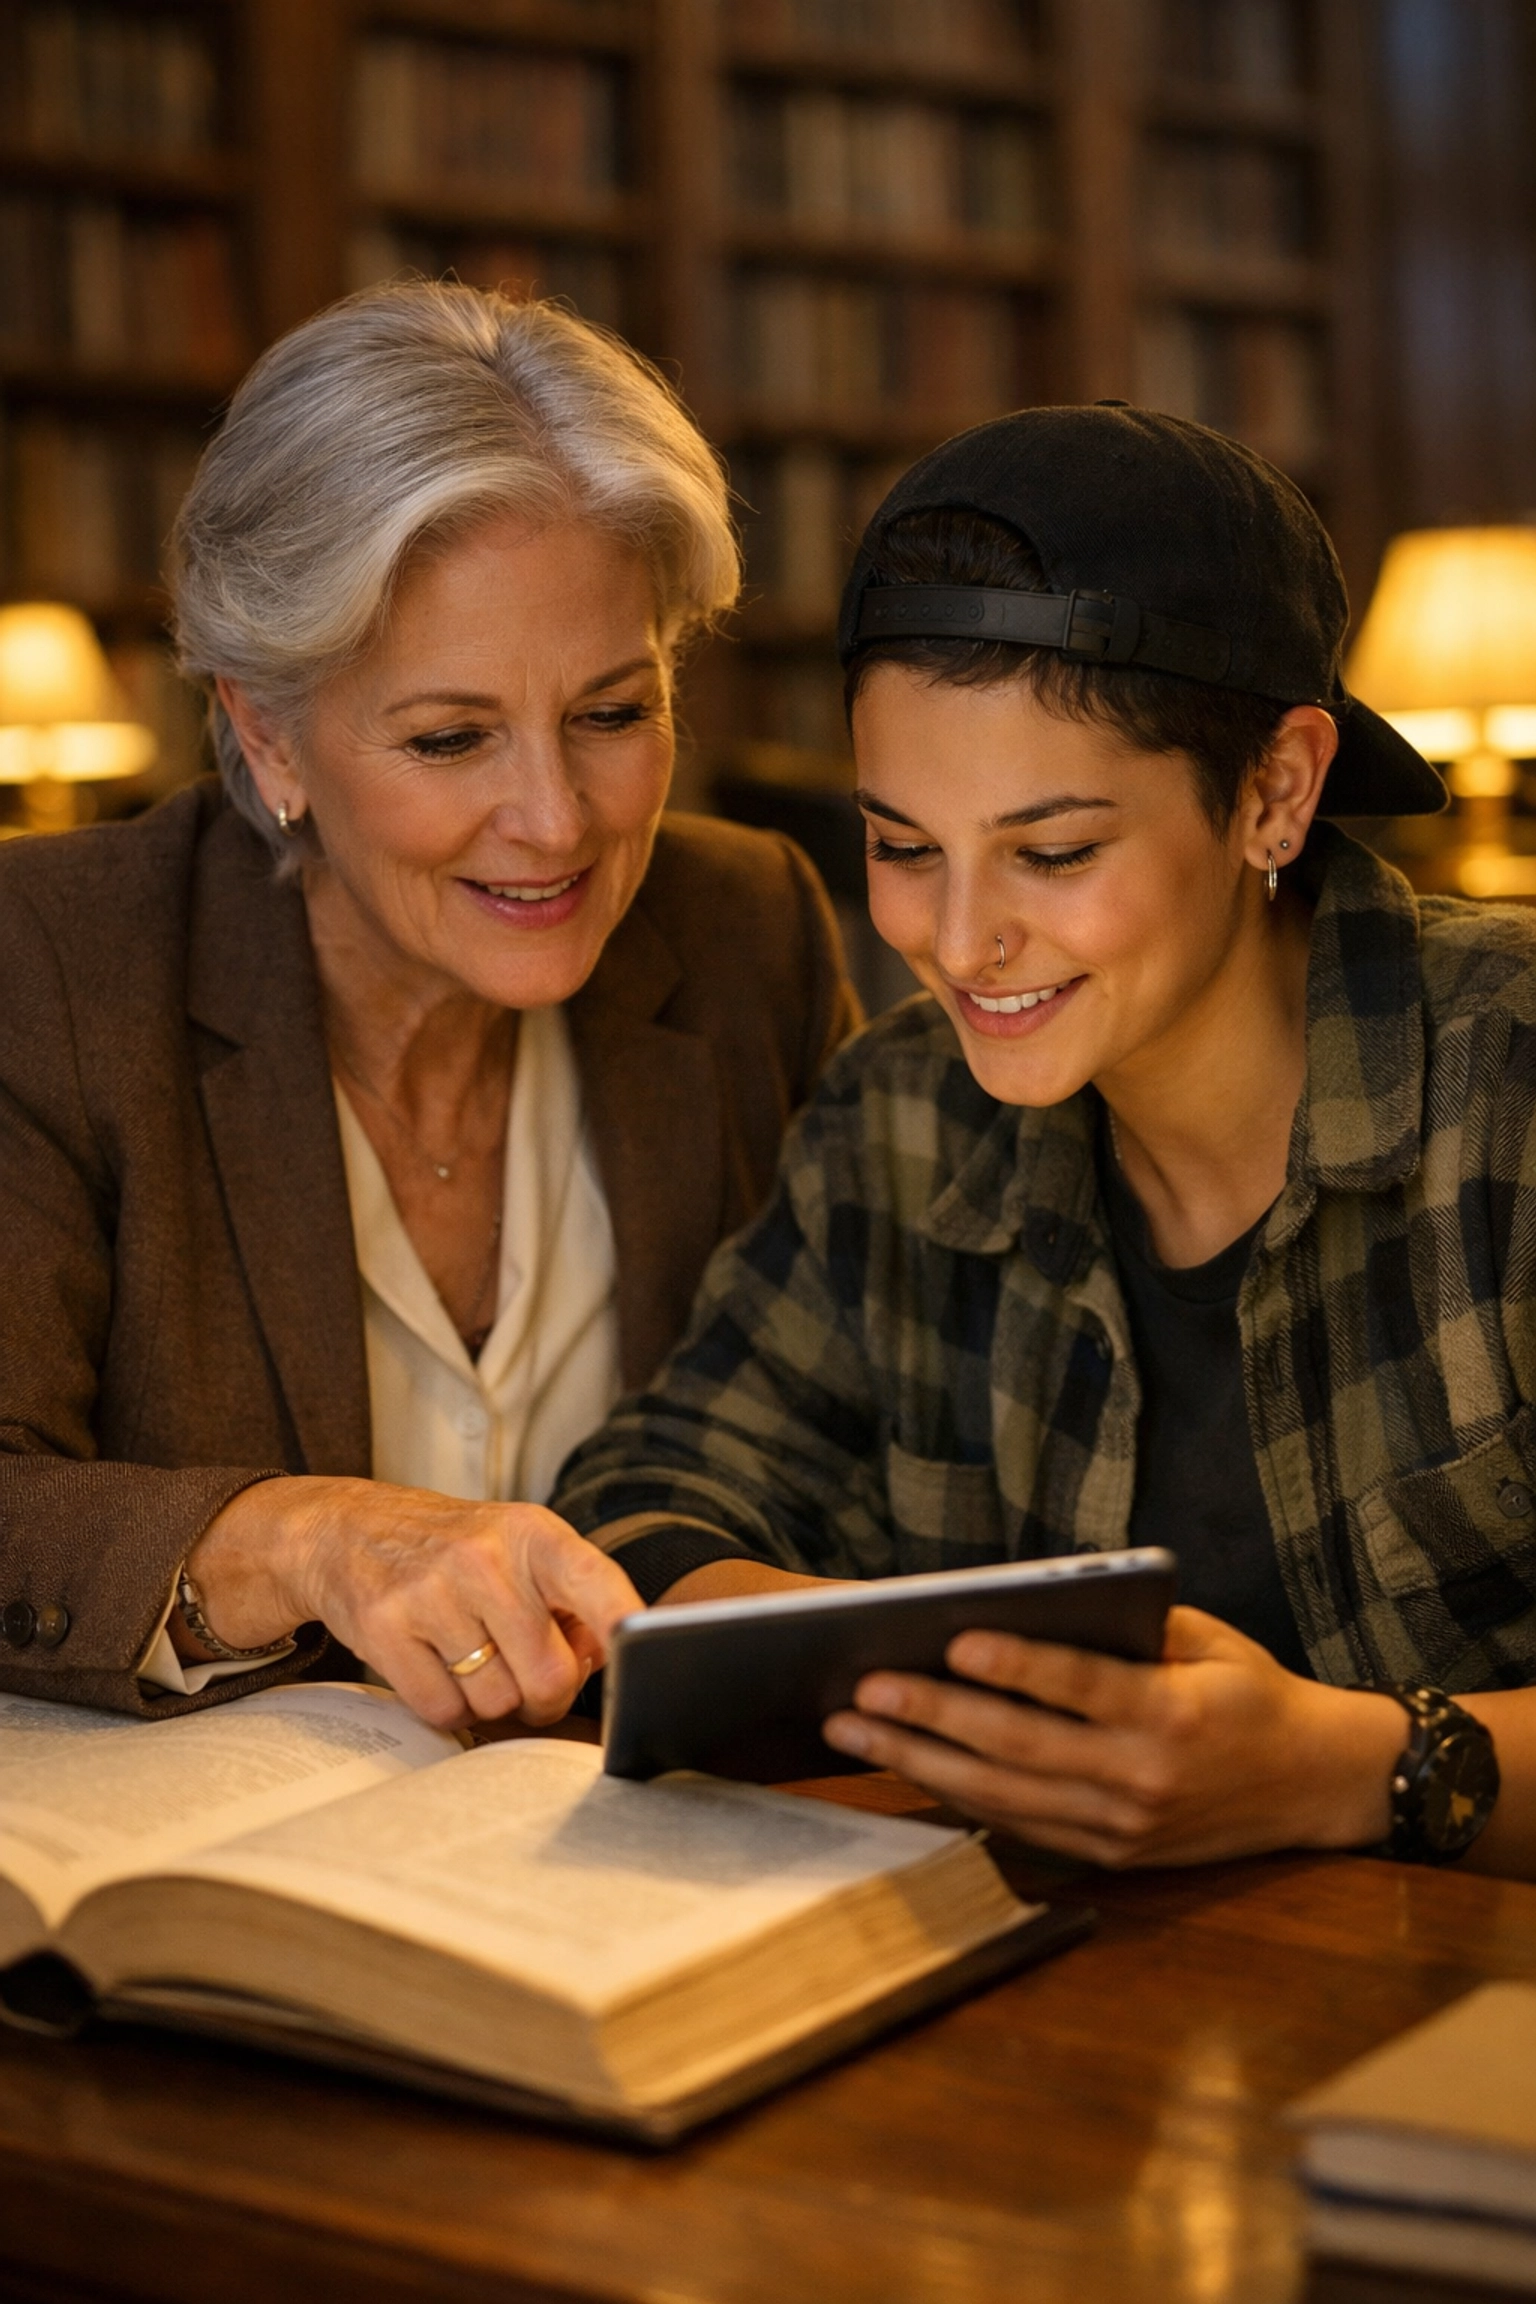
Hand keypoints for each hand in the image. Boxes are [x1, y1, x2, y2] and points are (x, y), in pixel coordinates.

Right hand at [183, 1477, 640, 1730]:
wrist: (346, 1529)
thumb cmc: (451, 1548)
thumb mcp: (517, 1547)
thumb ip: (570, 1600)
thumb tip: (606, 1660)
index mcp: (531, 1533)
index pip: (598, 1584)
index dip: (627, 1632)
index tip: (644, 1663)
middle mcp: (483, 1558)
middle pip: (548, 1675)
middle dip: (544, 1693)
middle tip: (524, 1674)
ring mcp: (430, 1592)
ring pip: (496, 1702)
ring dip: (490, 1700)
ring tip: (470, 1658)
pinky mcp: (383, 1628)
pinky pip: (442, 1710)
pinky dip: (446, 1707)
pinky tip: (435, 1668)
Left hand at [821, 1605, 1404, 1867]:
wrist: (1316, 1785)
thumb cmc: (1252, 1692)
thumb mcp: (1209, 1640)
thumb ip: (1130, 1627)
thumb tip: (1032, 1605)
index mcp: (1173, 1716)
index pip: (1080, 1688)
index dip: (1015, 1665)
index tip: (952, 1638)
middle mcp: (1143, 1779)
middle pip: (1019, 1748)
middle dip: (931, 1716)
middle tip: (862, 1687)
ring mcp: (1121, 1827)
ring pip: (1002, 1795)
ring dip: (919, 1760)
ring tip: (856, 1727)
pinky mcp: (1108, 1855)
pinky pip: (1016, 1823)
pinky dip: (955, 1794)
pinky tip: (906, 1762)